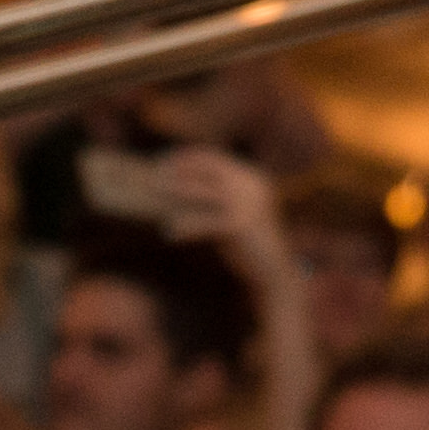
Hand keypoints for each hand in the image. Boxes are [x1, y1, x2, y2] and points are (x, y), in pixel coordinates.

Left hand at [160, 147, 280, 263]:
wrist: (275, 272)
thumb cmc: (249, 244)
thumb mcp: (233, 214)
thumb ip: (214, 197)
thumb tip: (178, 186)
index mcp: (250, 177)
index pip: (212, 157)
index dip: (184, 157)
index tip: (162, 161)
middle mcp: (250, 184)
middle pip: (205, 166)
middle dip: (176, 168)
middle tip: (153, 175)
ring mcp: (246, 203)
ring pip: (201, 191)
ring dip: (175, 189)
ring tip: (154, 192)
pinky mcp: (239, 225)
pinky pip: (202, 222)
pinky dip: (184, 226)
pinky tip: (169, 234)